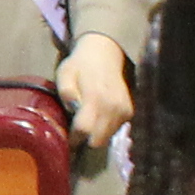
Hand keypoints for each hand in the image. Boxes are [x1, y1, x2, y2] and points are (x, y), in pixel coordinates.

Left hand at [55, 34, 136, 154]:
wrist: (105, 54)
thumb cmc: (80, 65)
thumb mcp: (65, 74)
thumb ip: (66, 92)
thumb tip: (71, 109)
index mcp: (95, 98)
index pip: (84, 129)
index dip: (73, 138)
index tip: (66, 140)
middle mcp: (112, 107)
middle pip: (98, 140)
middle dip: (84, 141)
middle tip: (75, 134)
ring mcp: (123, 110)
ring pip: (107, 137)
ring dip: (95, 135)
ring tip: (86, 123)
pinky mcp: (129, 111)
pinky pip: (115, 129)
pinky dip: (106, 128)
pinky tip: (98, 117)